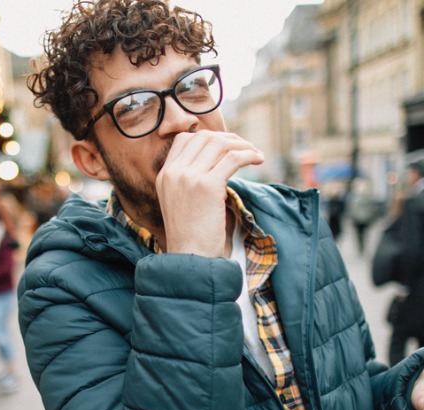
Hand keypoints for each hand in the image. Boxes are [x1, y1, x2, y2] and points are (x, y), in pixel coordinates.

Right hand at [157, 131, 263, 256]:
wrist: (190, 257)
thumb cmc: (192, 235)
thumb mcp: (181, 202)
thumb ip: (189, 180)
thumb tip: (217, 163)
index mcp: (164, 175)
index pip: (184, 139)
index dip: (208, 138)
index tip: (226, 146)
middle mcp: (174, 172)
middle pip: (204, 138)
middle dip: (228, 138)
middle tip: (245, 147)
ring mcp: (188, 178)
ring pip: (219, 145)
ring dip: (242, 145)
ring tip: (255, 153)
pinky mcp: (207, 186)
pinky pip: (232, 158)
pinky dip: (249, 155)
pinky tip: (259, 159)